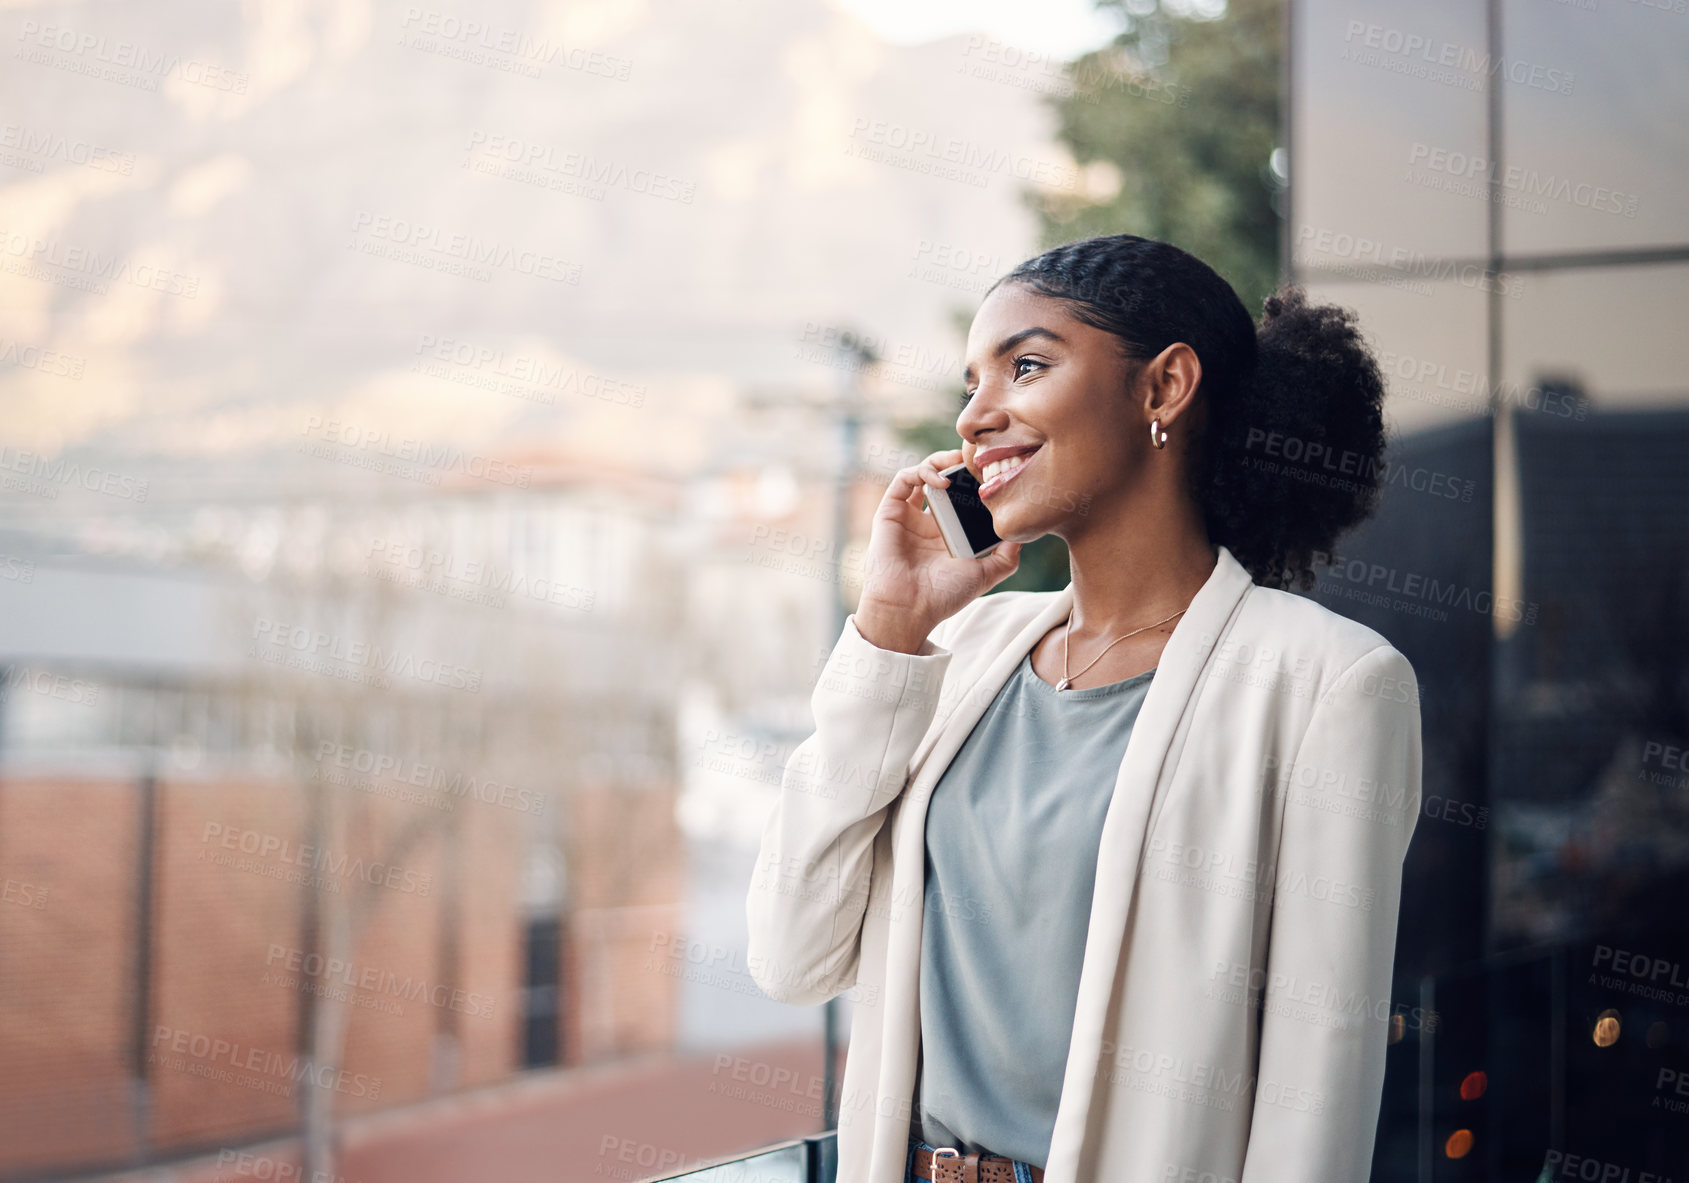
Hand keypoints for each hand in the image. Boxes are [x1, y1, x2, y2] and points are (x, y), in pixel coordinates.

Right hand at [854, 448, 1021, 651]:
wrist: (910, 609)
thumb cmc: (943, 596)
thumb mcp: (985, 574)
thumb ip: (1006, 556)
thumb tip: (1023, 534)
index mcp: (948, 534)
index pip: (963, 497)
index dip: (976, 482)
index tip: (994, 474)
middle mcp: (927, 521)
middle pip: (944, 480)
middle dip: (959, 465)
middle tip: (978, 459)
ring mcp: (908, 515)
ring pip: (923, 473)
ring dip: (941, 461)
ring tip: (959, 463)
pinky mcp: (890, 512)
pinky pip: (904, 479)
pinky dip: (922, 471)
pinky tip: (942, 481)